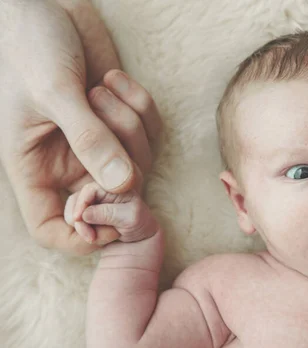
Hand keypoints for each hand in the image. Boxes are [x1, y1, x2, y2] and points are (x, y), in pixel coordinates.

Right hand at [0, 0, 160, 253]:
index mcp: (34, 166)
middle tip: (103, 113)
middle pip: (115, 196)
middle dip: (122, 158)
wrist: (44, 6)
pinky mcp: (123, 122)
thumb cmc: (28, 45)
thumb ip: (89, 139)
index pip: (52, 227)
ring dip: (130, 124)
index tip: (112, 219)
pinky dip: (142, 107)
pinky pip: (152, 133)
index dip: (82, 236)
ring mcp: (100, 144)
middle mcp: (69, 162)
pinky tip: (116, 78)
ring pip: (139, 164)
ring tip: (101, 87)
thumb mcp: (54, 92)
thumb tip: (125, 185)